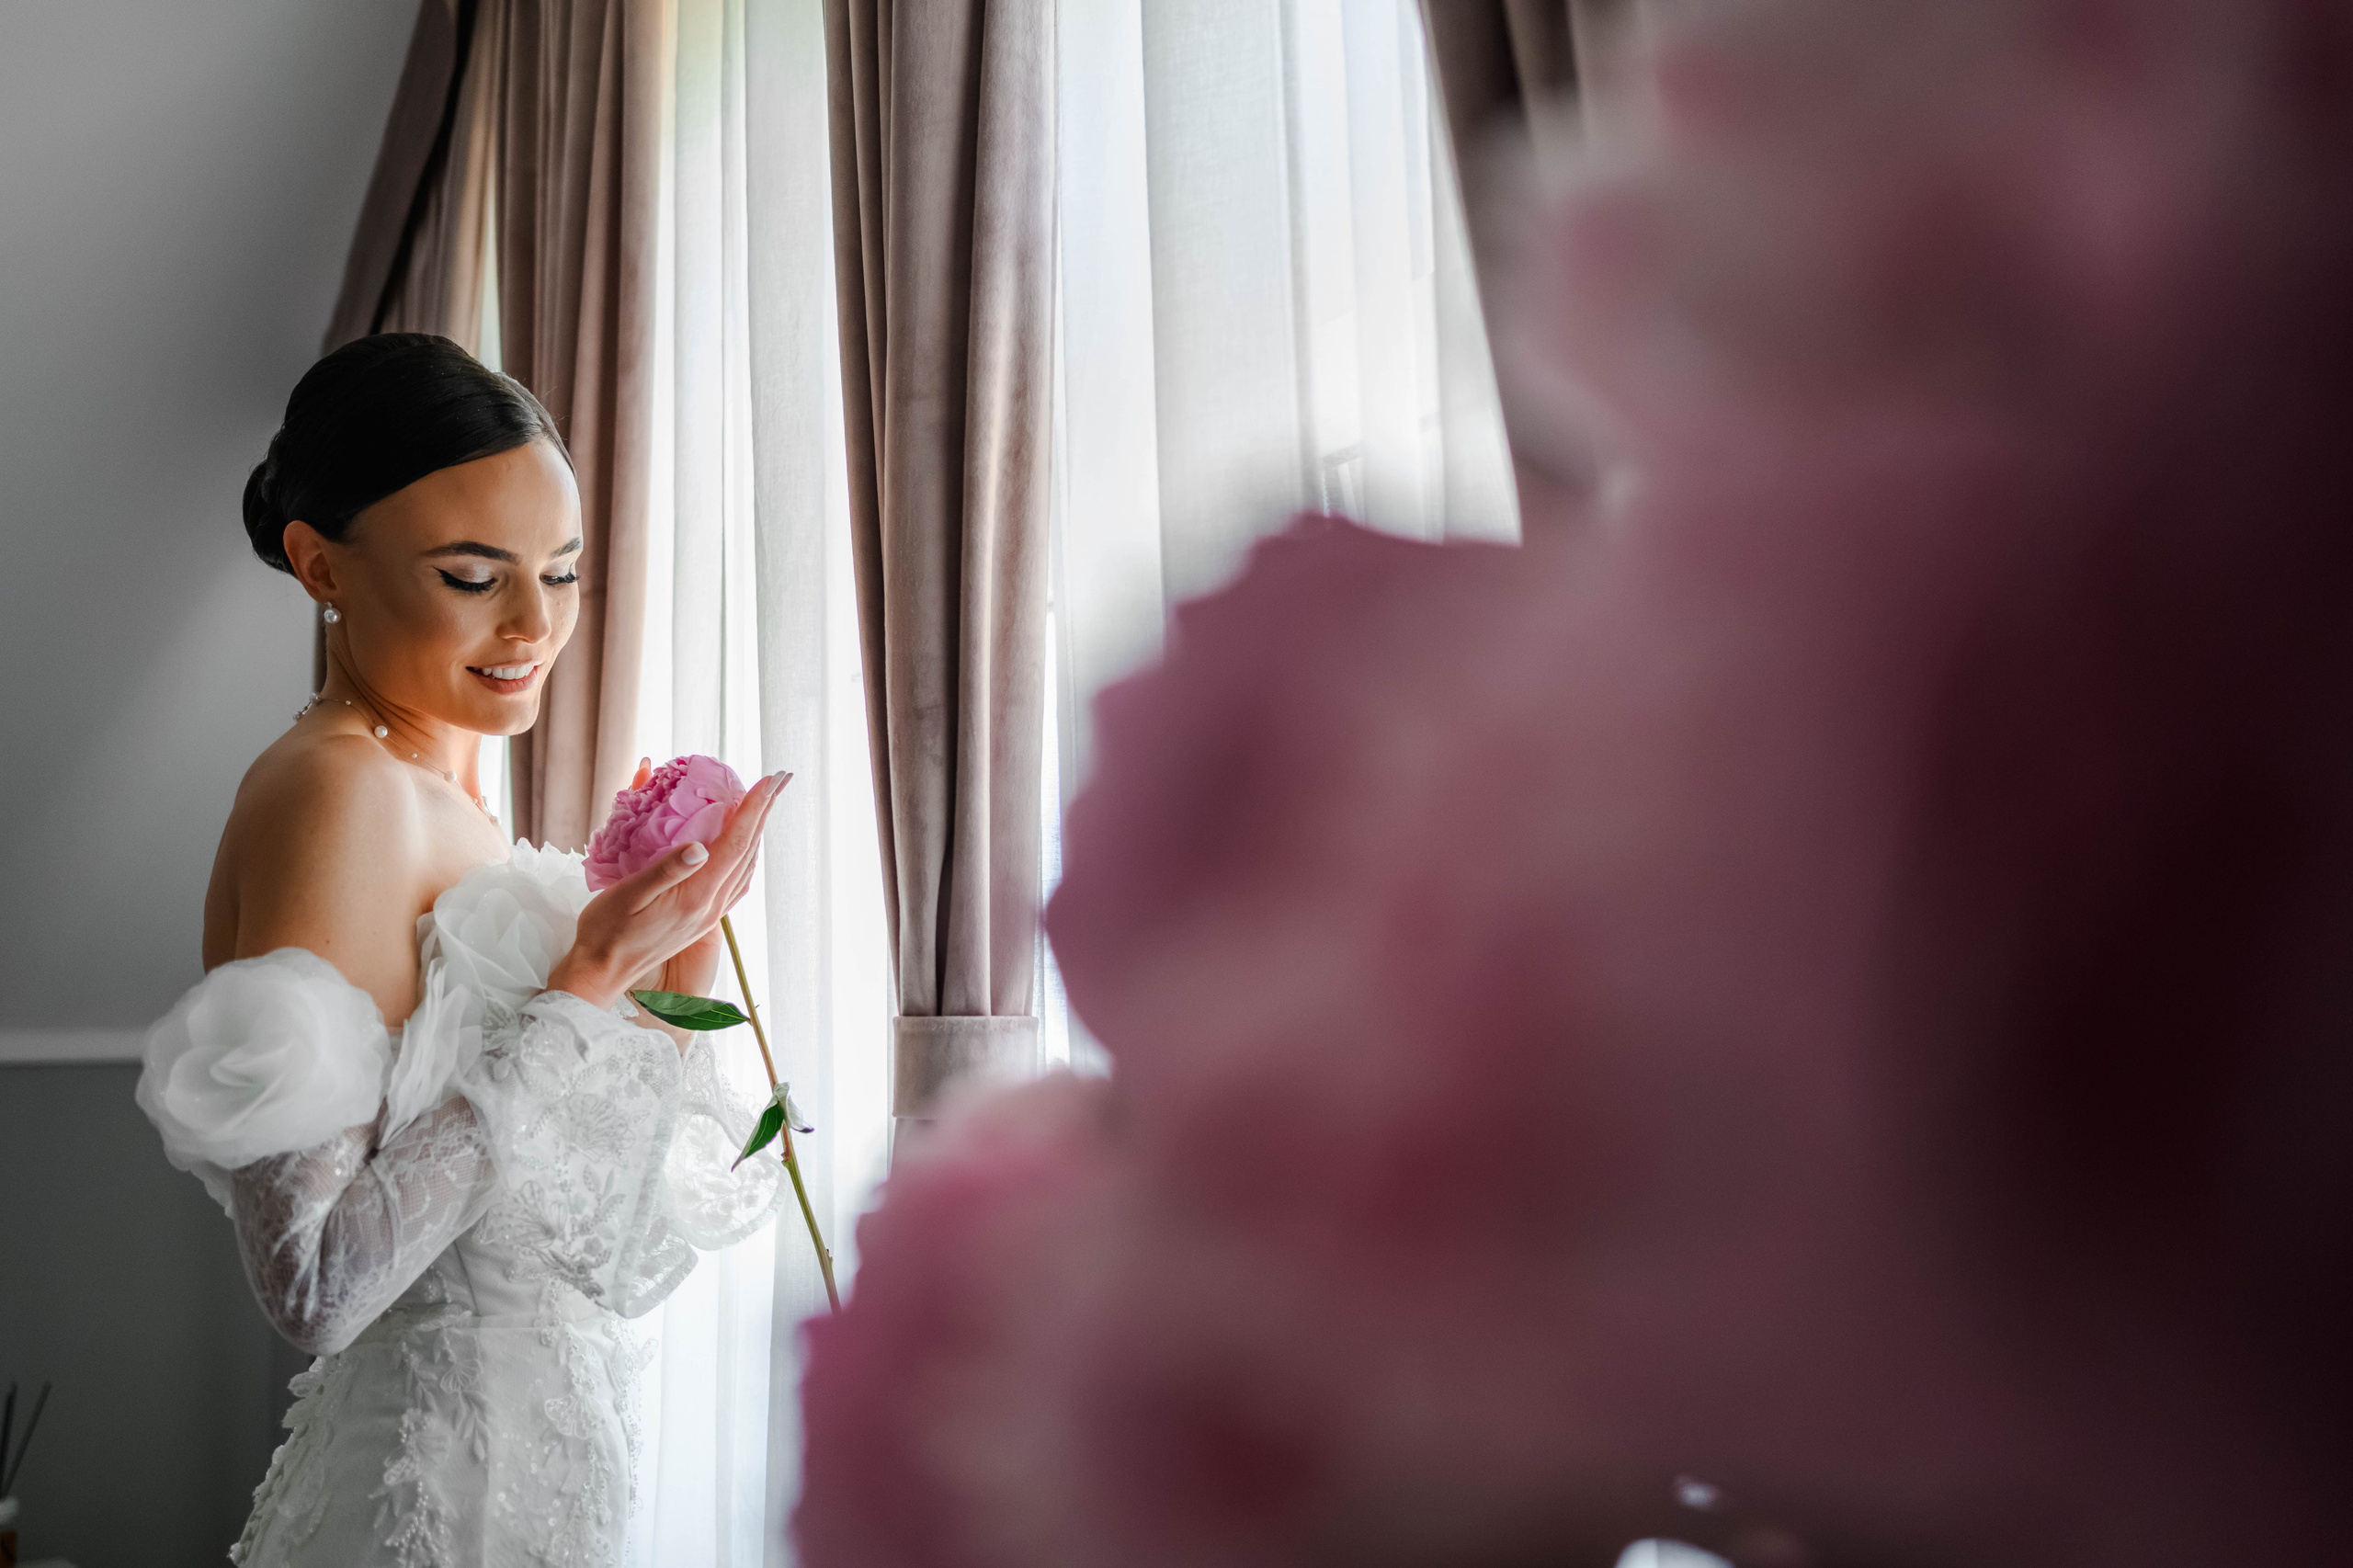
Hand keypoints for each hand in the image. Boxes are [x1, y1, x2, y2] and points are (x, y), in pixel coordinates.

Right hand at [545, 771, 789, 1009]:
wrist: (602, 973)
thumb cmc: (607, 931)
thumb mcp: (628, 895)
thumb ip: (665, 871)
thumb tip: (701, 847)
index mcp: (695, 896)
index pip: (735, 844)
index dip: (754, 809)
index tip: (769, 780)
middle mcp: (710, 907)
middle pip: (747, 852)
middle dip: (763, 813)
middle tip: (777, 781)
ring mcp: (708, 916)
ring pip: (745, 867)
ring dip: (756, 833)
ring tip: (763, 804)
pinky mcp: (701, 921)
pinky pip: (735, 882)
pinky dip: (743, 855)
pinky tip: (739, 846)